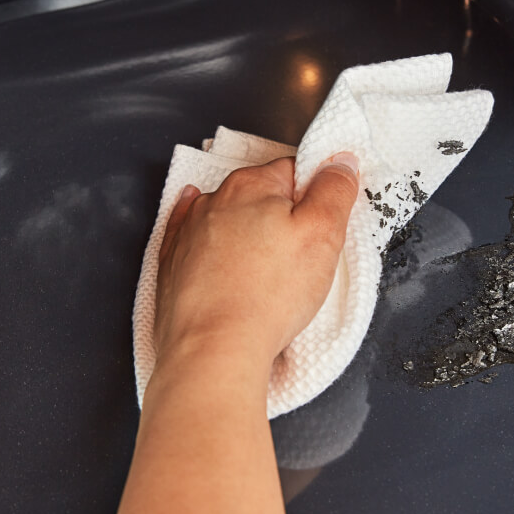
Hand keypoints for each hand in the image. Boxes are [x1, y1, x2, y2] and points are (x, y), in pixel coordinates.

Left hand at [152, 153, 359, 385]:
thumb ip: (334, 190)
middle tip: (300, 260)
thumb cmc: (267, 296)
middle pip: (260, 197)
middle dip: (282, 221)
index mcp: (251, 185)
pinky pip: (196, 246)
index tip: (324, 226)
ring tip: (266, 279)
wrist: (213, 350)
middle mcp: (213, 201)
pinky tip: (226, 264)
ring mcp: (188, 233)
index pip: (294, 172)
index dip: (315, 198)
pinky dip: (212, 251)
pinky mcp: (173, 266)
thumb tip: (340, 163)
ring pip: (228, 222)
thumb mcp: (323, 235)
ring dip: (247, 239)